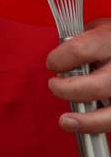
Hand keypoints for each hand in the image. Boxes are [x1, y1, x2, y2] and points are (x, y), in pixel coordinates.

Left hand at [47, 18, 110, 133]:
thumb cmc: (110, 40)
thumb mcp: (96, 30)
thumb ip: (78, 44)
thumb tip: (60, 66)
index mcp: (109, 40)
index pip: (78, 50)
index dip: (58, 59)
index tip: (52, 63)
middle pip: (96, 85)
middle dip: (68, 90)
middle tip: (54, 86)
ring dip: (86, 120)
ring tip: (66, 121)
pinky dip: (98, 127)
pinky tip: (84, 125)